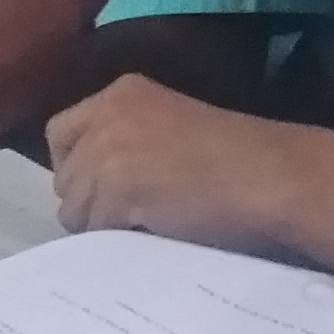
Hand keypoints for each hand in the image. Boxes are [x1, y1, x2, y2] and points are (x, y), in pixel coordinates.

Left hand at [45, 75, 333, 253]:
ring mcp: (109, 151)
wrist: (272, 176)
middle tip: (132, 217)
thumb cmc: (240, 158)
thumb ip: (129, 144)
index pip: (60, 133)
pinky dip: (118, 241)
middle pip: (65, 177)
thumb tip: (92, 192)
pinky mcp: (118, 189)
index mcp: (122, 92)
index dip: (78, 167)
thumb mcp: (173, 130)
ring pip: (75, 209)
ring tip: (149, 227)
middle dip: (89, 202)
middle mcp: (107, 114)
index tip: (105, 191)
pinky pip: (96, 230)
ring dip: (102, 226)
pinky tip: (154, 234)